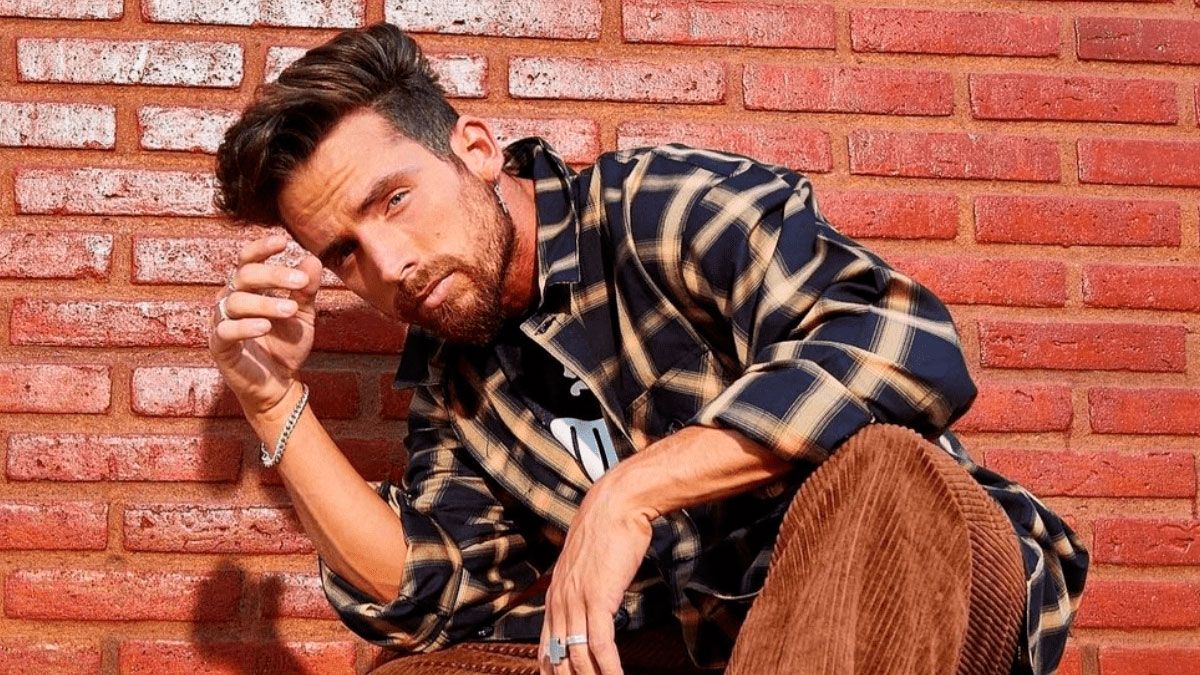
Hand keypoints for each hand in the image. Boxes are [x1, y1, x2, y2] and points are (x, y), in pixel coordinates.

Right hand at [208, 234, 322, 415]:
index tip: (283, 242)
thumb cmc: (286, 344)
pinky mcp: (219, 346)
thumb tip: (313, 259)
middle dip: (273, 275)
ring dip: (265, 303)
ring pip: (235, 302)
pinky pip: (226, 331)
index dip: (261, 248)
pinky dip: (246, 327)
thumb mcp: (302, 314)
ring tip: (290, 310)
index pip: (248, 260)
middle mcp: (231, 299)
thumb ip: (306, 290)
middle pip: (243, 276)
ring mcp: (222, 322)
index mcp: (248, 288)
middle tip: (300, 281)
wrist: (280, 383)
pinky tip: (266, 326)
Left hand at [539, 483, 653, 674]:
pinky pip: (599, 643)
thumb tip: (592, 607)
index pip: (545, 648)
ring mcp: (576, 601)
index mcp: (555, 596)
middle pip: (558, 658)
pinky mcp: (597, 598)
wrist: (615, 505)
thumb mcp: (586, 565)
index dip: (552, 671)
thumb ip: (583, 589)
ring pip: (577, 655)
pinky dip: (608, 667)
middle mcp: (559, 601)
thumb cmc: (606, 531)